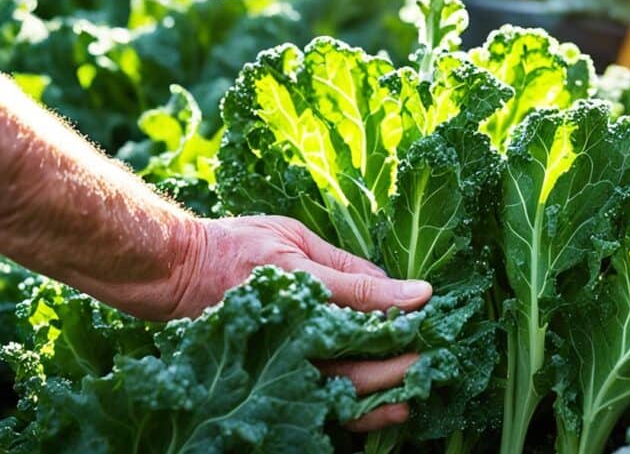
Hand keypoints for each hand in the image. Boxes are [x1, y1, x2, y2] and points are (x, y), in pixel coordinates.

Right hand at [168, 215, 432, 430]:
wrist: (176, 274)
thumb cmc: (236, 246)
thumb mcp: (291, 236)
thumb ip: (341, 263)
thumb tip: (389, 281)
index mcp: (296, 285)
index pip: (356, 295)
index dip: (396, 299)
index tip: (429, 299)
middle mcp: (289, 327)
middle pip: (355, 351)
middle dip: (401, 354)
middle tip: (435, 352)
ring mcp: (279, 359)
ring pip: (340, 388)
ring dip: (383, 393)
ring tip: (418, 391)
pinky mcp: (273, 377)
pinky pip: (319, 402)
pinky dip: (354, 413)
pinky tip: (385, 411)